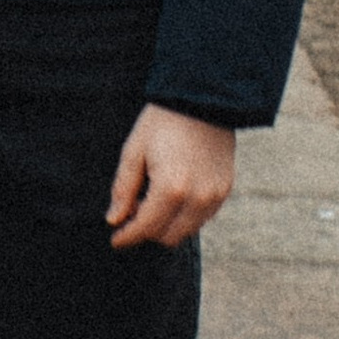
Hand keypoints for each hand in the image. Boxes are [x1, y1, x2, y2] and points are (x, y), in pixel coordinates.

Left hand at [106, 105, 235, 249]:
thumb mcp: (135, 150)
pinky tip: (173, 197)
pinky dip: (185, 216)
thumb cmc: (163, 121)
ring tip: (152, 203)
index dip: (127, 237)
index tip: (116, 239)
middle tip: (132, 216)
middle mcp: (196, 199)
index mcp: (170, 188)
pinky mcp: (224, 190)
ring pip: (186, 231)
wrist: (203, 98)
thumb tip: (114, 220)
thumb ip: (124, 189)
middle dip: (146, 232)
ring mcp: (214, 196)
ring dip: (167, 226)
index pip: (145, 228)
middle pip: (166, 237)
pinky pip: (202, 218)